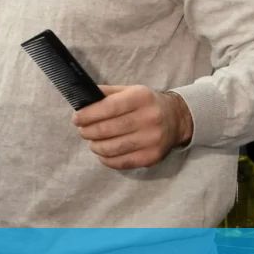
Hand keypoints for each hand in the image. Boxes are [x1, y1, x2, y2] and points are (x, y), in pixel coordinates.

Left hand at [73, 86, 192, 169]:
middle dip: (88, 131)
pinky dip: (107, 159)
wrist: (176, 119)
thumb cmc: (146, 104)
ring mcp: (151, 140)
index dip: (88, 115)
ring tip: (92, 142)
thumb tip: (82, 99)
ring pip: (112, 148)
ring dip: (96, 146)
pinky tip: (103, 153)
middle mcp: (148, 118)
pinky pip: (122, 162)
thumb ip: (106, 93)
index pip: (108, 107)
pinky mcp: (151, 157)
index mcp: (141, 98)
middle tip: (82, 131)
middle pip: (108, 129)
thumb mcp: (130, 90)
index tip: (76, 118)